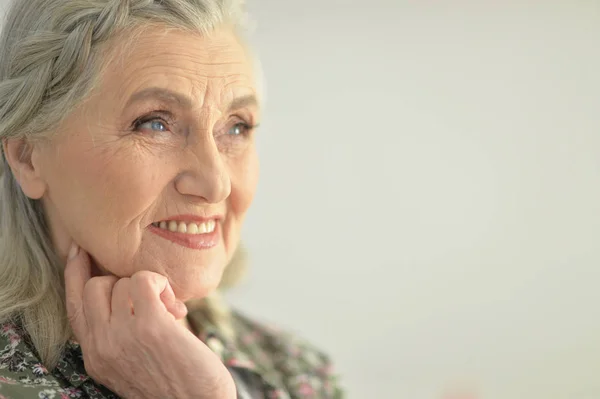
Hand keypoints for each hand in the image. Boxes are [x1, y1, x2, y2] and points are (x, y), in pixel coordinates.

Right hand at [64, 243, 235, 398]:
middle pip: (93, 287)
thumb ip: (122, 329)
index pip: (74, 306)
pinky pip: (144, 280)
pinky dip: (161, 283)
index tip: (80, 250)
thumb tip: (130, 286)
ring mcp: (123, 336)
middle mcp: (102, 346)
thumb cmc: (177, 379)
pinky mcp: (150, 327)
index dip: (74, 274)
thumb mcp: (135, 358)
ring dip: (149, 286)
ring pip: (120, 281)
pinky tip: (175, 306)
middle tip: (151, 298)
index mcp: (96, 356)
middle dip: (122, 281)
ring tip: (170, 310)